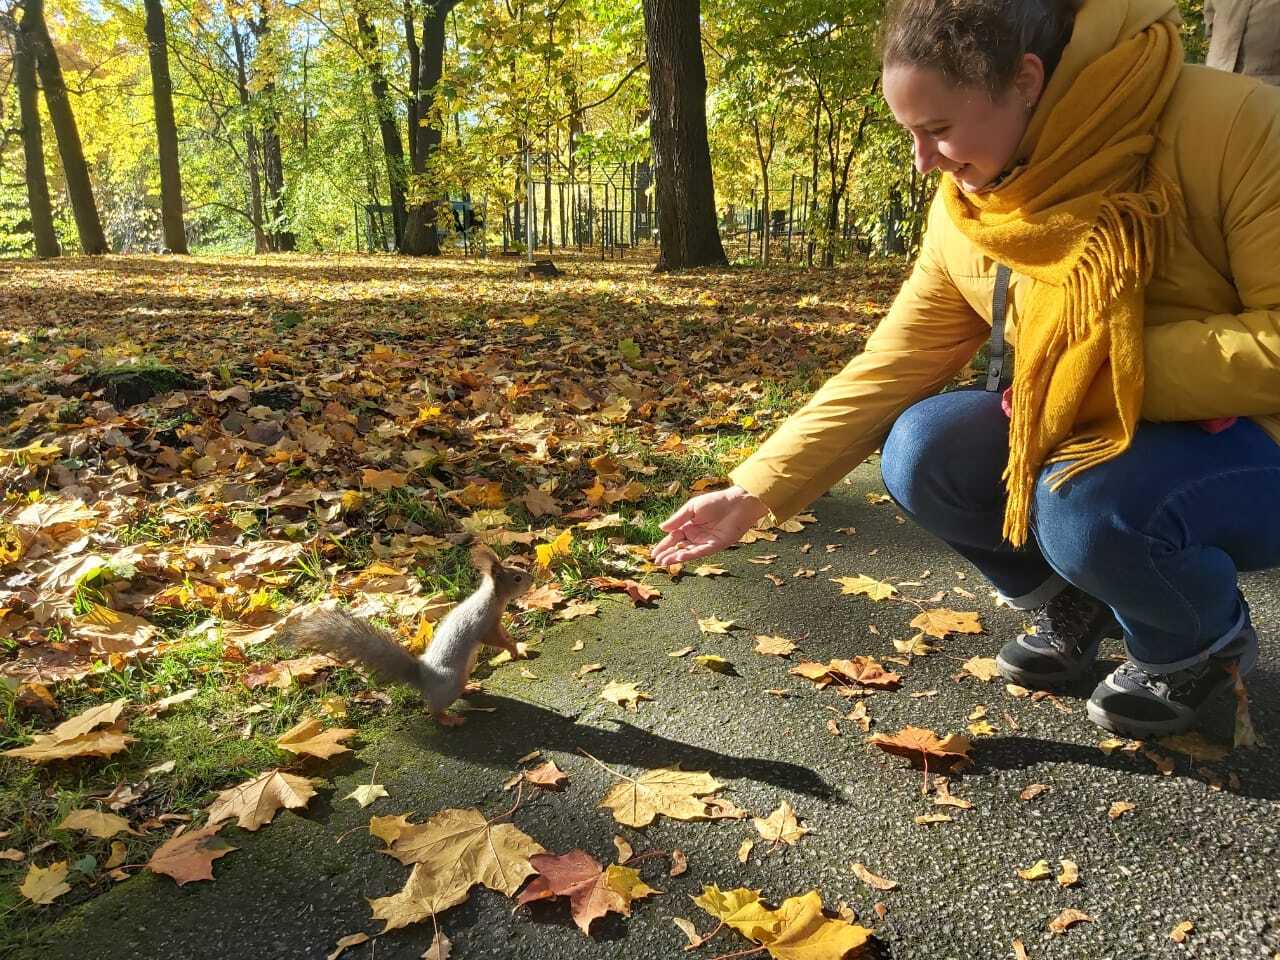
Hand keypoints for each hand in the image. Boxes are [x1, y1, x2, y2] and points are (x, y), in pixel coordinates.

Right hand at [650, 485, 769, 565]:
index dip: (663, 546)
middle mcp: (695, 536)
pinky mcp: (714, 546)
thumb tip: (661, 528)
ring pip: (687, 552)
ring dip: (675, 557)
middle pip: (678, 547)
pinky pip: (699, 552)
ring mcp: (704, 542)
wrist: (736, 503)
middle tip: (656, 561)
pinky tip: (679, 557)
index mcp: (689, 526)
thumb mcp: (692, 508)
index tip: (654, 553)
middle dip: (667, 554)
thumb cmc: (715, 502)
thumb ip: (677, 519)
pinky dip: (689, 555)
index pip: (673, 538)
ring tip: (664, 562)